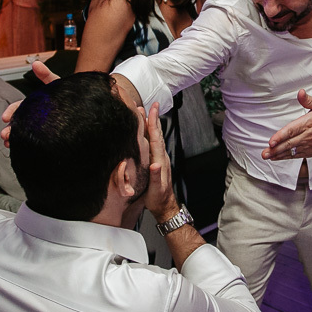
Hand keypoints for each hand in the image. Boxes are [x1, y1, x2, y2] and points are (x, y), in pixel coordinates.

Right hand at [0, 60, 59, 145]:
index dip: (11, 112)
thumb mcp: (55, 84)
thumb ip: (46, 75)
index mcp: (33, 104)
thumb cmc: (66, 94)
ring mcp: (38, 127)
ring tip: (9, 144)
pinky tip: (19, 149)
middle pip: (18, 122)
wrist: (81, 106)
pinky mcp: (45, 136)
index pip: (18, 107)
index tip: (5, 117)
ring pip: (23, 133)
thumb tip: (36, 63)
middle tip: (5, 135)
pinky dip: (24, 145)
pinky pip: (32, 141)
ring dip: (14, 139)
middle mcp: (33, 116)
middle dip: (10, 129)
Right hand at [144, 102, 178, 221]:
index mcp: (160, 161)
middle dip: (153, 119)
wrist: (165, 206)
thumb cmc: (158, 199)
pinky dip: (149, 134)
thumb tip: (155, 164)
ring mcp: (159, 159)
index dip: (153, 124)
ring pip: (155, 137)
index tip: (152, 110)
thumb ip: (155, 176)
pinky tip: (146, 131)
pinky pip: (153, 143)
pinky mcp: (156, 161)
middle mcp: (161, 157)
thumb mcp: (155, 189)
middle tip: (150, 105)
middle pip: (156, 134)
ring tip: (146, 113)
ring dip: (151, 124)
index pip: (156, 138)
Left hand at [262, 90, 311, 159]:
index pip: (292, 130)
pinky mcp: (311, 151)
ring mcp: (309, 145)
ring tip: (267, 156)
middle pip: (289, 143)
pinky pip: (297, 155)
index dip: (280, 137)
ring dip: (278, 155)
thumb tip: (300, 93)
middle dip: (276, 149)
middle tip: (265, 153)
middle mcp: (307, 135)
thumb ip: (308, 100)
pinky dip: (286, 157)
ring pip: (291, 151)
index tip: (271, 142)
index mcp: (308, 123)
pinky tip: (277, 157)